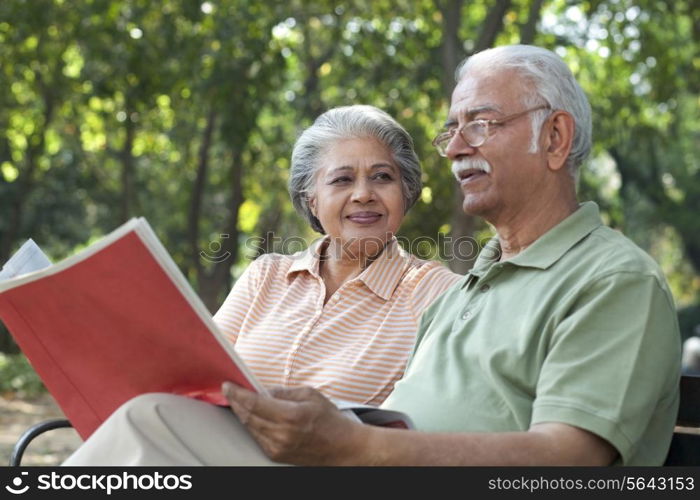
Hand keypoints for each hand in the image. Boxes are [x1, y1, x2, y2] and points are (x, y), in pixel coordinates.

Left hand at [222, 382, 367, 464]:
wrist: (342, 447)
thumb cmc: (329, 419)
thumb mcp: (309, 394)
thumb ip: (283, 391)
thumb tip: (262, 389)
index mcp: (290, 416)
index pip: (254, 403)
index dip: (237, 393)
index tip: (227, 385)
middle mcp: (281, 434)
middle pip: (248, 416)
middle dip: (236, 402)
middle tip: (230, 390)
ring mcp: (277, 447)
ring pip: (250, 427)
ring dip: (242, 413)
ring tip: (238, 400)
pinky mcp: (276, 455)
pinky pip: (257, 437)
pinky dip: (252, 424)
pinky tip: (251, 415)